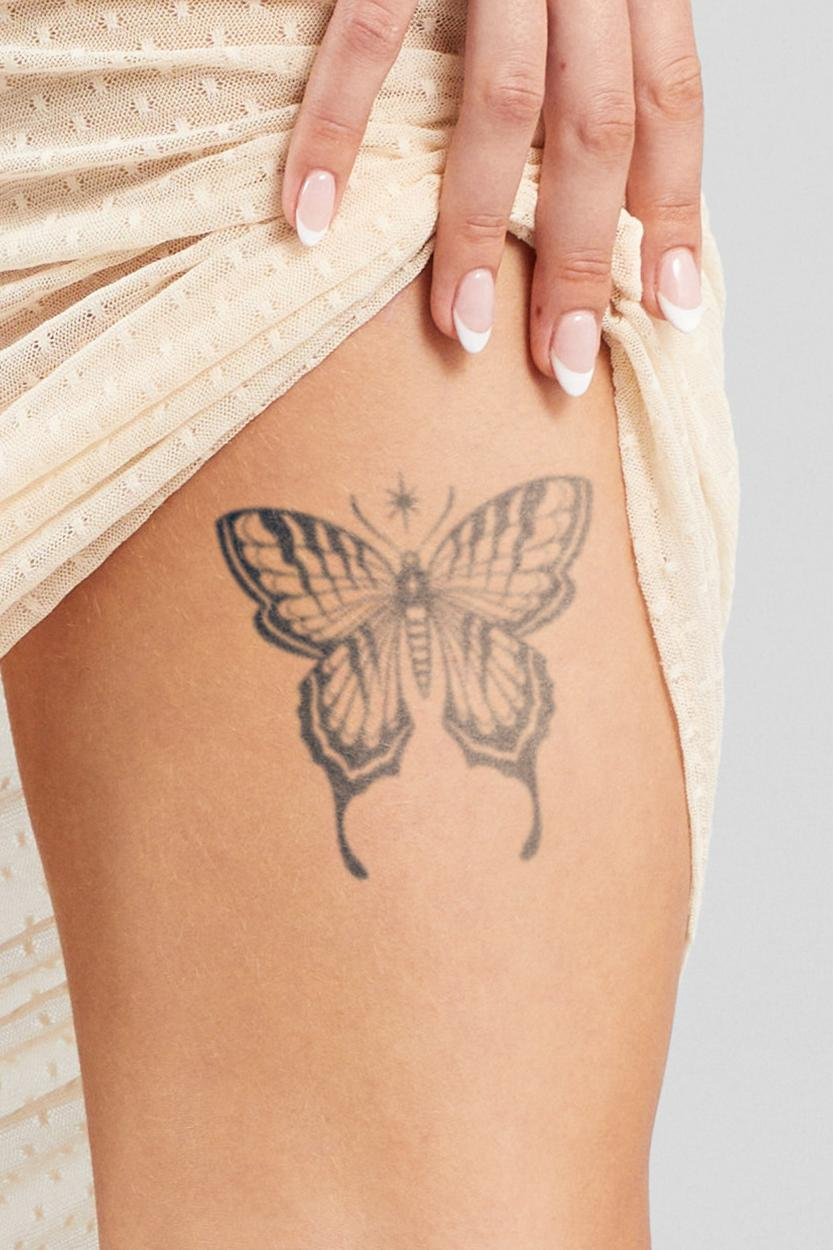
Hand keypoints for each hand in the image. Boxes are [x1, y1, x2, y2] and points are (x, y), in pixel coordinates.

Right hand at [281, 0, 704, 394]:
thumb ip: (606, 49)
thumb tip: (619, 182)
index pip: (670, 104)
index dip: (676, 211)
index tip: (669, 308)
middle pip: (596, 129)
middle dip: (582, 256)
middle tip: (559, 362)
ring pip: (501, 104)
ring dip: (478, 226)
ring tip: (459, 326)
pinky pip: (364, 40)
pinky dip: (335, 130)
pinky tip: (310, 216)